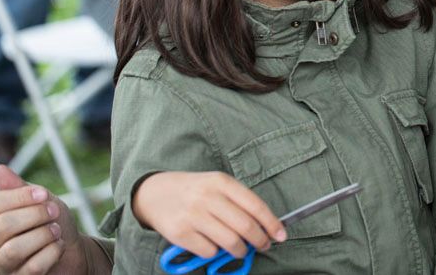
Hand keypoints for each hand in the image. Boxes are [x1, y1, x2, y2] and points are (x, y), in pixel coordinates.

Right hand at [0, 165, 89, 274]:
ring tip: (56, 231)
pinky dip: (51, 253)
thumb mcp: (41, 200)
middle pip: (2, 227)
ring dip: (42, 236)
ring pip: (12, 251)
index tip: (44, 194)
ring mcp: (2, 265)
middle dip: (35, 216)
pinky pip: (31, 268)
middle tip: (55, 213)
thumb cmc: (52, 222)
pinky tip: (59, 246)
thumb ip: (19, 187)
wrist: (72, 250)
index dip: (20, 197)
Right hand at [132, 172, 286, 258]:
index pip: (255, 206)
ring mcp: (193, 215)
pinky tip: (212, 244)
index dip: (272, 223)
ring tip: (240, 249)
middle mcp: (208, 197)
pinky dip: (215, 252)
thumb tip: (265, 226)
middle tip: (263, 246)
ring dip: (240, 251)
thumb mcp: (217, 185)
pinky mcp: (180, 233)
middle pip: (245, 226)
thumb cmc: (194, 190)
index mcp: (222, 182)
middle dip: (260, 240)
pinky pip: (209, 251)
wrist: (154, 193)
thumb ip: (239, 202)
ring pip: (229, 242)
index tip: (281, 235)